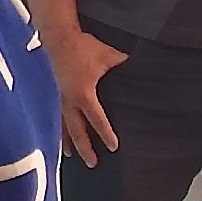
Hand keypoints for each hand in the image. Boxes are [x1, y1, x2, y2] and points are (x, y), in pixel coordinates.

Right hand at [45, 29, 128, 167]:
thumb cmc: (84, 46)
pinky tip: (61, 135)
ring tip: (72, 156)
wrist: (58, 37)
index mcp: (84, 94)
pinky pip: (58, 115)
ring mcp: (60, 97)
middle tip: (93, 163)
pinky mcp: (54, 93)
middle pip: (77, 130)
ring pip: (64, 125)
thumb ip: (125, 64)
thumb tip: (147, 67)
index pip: (96, 119)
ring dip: (69, 141)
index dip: (105, 134)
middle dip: (85, 147)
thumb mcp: (108, 55)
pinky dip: (60, 128)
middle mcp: (69, 100)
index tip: (113, 147)